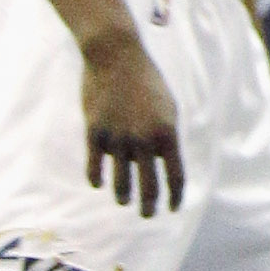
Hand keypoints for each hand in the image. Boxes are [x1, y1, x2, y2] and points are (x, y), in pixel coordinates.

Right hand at [77, 24, 186, 216]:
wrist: (116, 55)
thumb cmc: (146, 81)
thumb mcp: (168, 106)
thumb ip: (167, 137)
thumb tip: (163, 165)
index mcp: (167, 132)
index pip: (175, 176)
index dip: (175, 197)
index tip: (172, 208)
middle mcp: (144, 139)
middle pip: (149, 187)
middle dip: (148, 207)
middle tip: (147, 215)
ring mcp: (118, 138)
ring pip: (120, 183)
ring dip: (124, 197)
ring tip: (125, 200)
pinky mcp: (94, 133)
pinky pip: (95, 168)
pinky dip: (97, 179)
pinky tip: (99, 183)